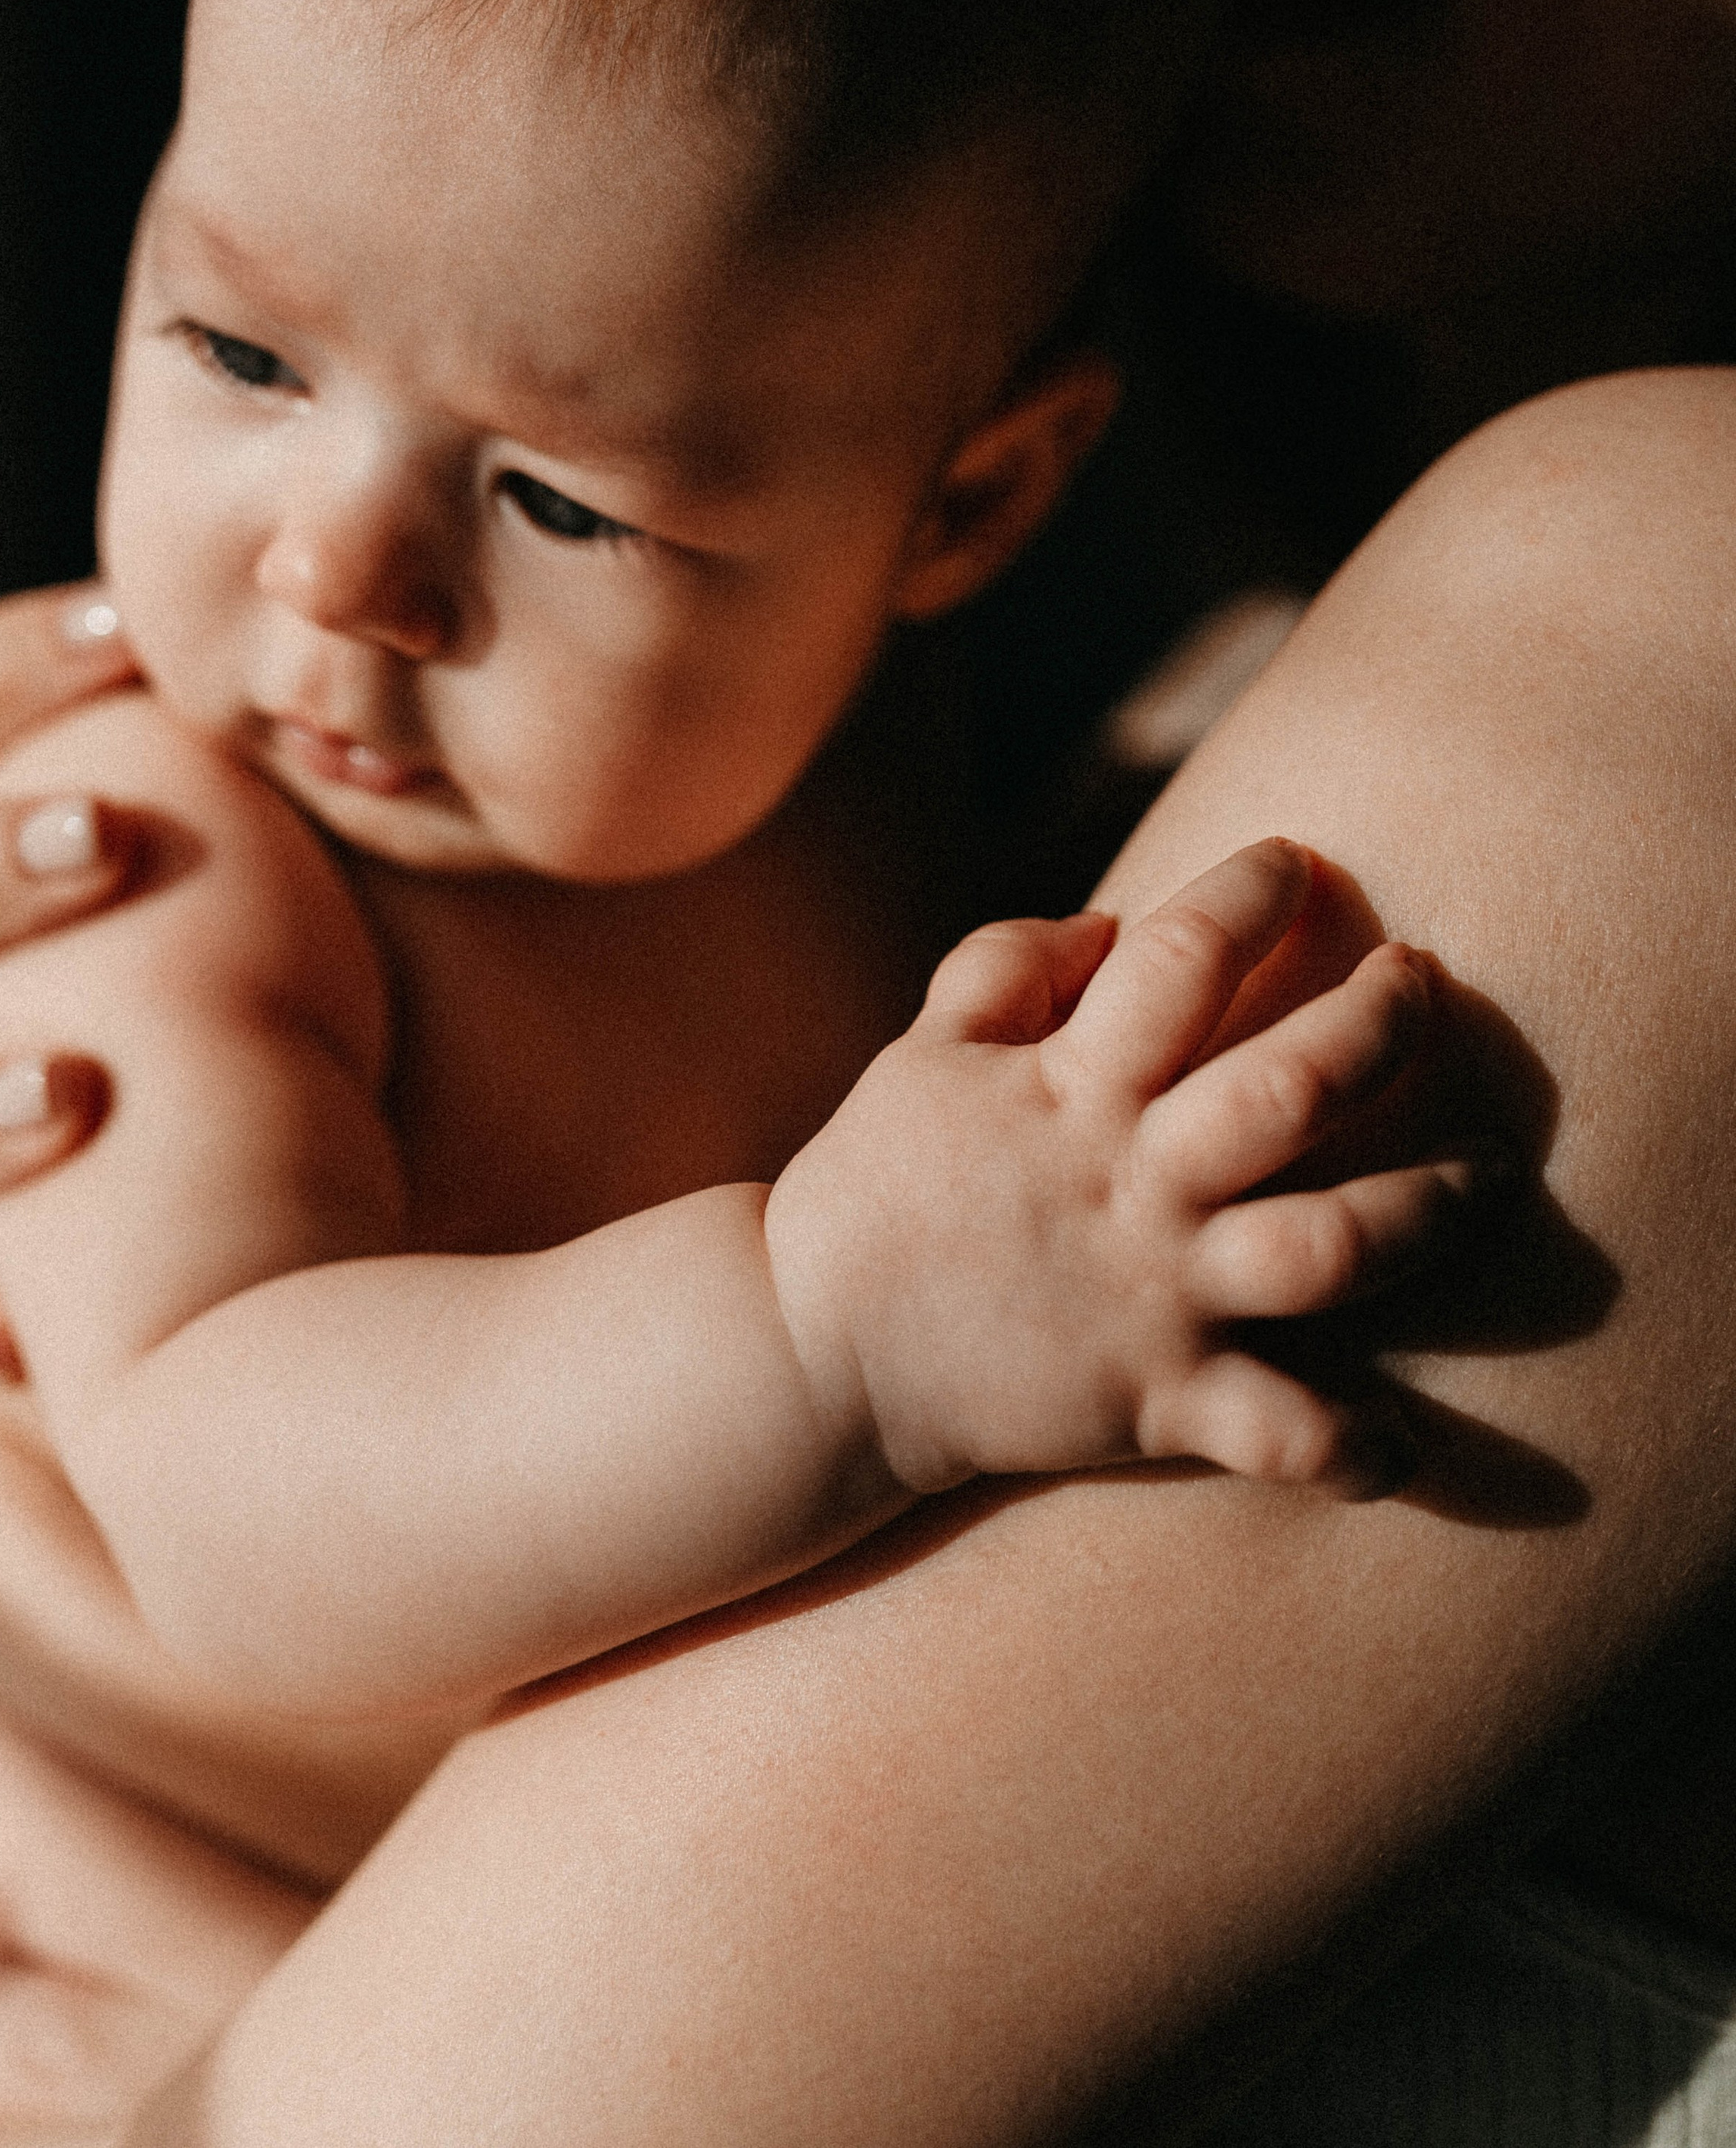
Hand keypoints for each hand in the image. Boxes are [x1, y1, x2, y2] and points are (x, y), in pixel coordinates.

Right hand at [768, 839, 1475, 1499]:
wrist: (811, 1358)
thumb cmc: (870, 1189)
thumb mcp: (922, 1051)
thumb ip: (1007, 965)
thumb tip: (1108, 922)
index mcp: (1068, 1085)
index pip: (1182, 957)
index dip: (1253, 892)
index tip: (1303, 858)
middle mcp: (1131, 1183)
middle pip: (1293, 1090)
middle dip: (1381, 1025)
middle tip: (1425, 979)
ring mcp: (1154, 1294)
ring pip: (1330, 1248)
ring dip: (1427, 1209)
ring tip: (1493, 1176)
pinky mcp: (1157, 1403)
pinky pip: (1278, 1433)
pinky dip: (1352, 1446)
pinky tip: (1410, 1444)